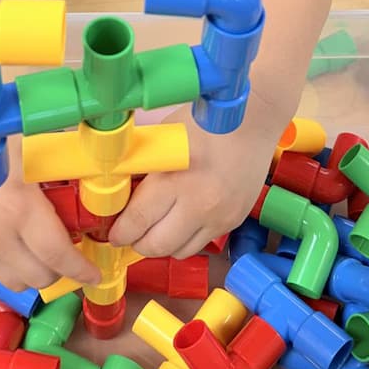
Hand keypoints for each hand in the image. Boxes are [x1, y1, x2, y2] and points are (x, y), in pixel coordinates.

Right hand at [0, 139, 102, 293]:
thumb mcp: (30, 148)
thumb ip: (61, 167)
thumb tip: (95, 171)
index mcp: (19, 209)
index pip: (58, 255)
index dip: (81, 270)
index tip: (95, 274)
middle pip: (39, 277)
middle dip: (62, 270)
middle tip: (72, 253)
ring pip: (15, 282)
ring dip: (34, 273)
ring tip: (44, 252)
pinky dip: (10, 267)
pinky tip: (17, 245)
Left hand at [108, 115, 275, 259]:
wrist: (254, 117)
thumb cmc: (204, 119)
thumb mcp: (164, 138)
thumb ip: (143, 167)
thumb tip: (120, 191)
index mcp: (173, 180)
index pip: (136, 222)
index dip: (119, 232)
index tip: (113, 231)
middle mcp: (198, 205)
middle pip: (156, 246)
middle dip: (137, 243)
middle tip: (129, 234)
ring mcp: (220, 216)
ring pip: (181, 251)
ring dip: (164, 244)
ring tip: (156, 229)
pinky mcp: (235, 220)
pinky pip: (203, 242)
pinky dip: (188, 237)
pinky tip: (183, 220)